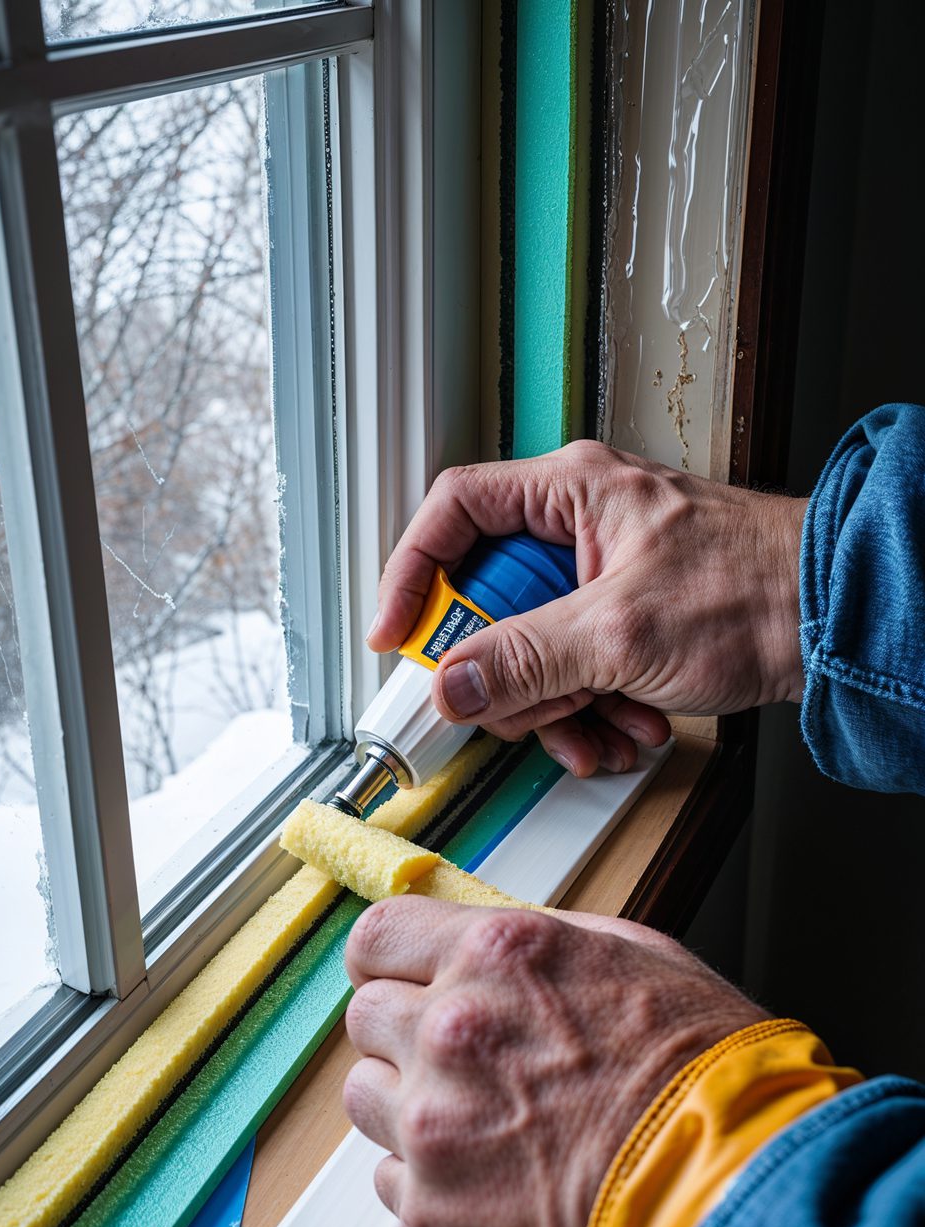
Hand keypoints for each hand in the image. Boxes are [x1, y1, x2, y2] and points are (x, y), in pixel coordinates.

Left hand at [343, 899, 765, 1226]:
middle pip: (365, 1018)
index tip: (404, 978)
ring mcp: (433, 1127)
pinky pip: (390, 1180)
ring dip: (413, 1105)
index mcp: (497, 957)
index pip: (376, 938)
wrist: (735, 1204)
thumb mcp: (640, 957)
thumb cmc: (709, 1079)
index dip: (390, 960)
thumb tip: (483, 941)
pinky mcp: (430, 1213)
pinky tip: (500, 1179)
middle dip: (408, 1033)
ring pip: (367, 1098)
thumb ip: (540, 941)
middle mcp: (450, 1032)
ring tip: (490, 1124)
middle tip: (471, 1061)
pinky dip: (432, 1180)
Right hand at [367, 442, 807, 775]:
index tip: (397, 635)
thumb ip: (523, 658)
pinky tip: (627, 724)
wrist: (837, 620)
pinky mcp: (628, 616)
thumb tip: (453, 683)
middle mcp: (582, 524)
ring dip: (558, 702)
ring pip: (533, 645)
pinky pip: (577, 665)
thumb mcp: (620, 632)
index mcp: (571, 492)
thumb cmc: (757, 589)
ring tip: (598, 727)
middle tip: (521, 704)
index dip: (412, 574)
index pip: (454, 512)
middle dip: (510, 671)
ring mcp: (604, 573)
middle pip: (491, 599)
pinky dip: (594, 705)